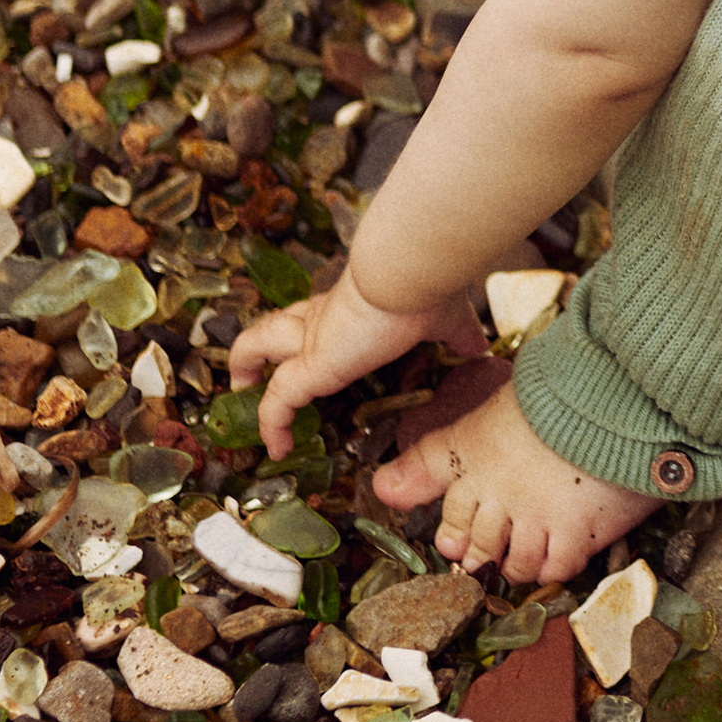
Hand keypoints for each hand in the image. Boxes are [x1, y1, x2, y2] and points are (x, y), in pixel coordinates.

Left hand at [229, 269, 481, 455]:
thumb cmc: (426, 287)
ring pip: (257, 345)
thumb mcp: (447, 318)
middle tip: (252, 368)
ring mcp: (311, 342)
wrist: (409, 273)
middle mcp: (323, 319)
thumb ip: (458, 335)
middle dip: (260, 345)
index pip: (320, 317)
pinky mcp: (310, 367)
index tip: (317, 347)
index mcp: (350, 307)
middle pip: (276, 325)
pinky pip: (278, 402)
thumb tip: (477, 348)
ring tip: (243, 393)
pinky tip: (276, 448)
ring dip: (245, 365)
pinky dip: (272, 425)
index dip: (311, 330)